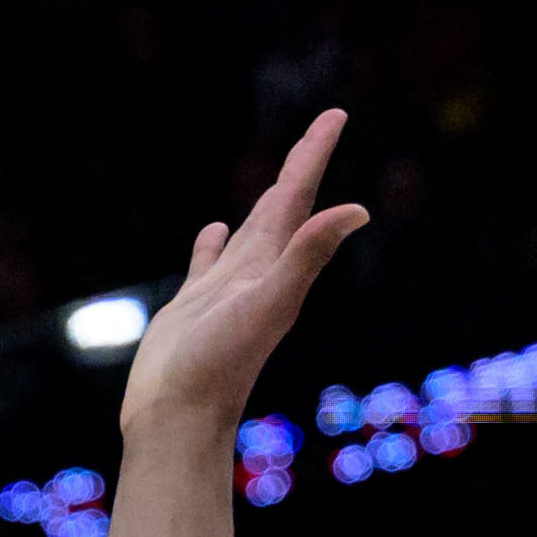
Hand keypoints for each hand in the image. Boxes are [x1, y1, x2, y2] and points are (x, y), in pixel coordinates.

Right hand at [121, 109, 368, 442]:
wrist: (178, 421)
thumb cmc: (218, 367)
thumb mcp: (267, 302)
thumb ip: (308, 255)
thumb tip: (359, 211)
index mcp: (276, 268)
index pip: (299, 199)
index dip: (314, 155)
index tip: (335, 115)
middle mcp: (257, 275)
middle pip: (283, 209)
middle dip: (300, 169)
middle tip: (318, 133)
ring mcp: (225, 292)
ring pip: (249, 235)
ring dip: (263, 207)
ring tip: (274, 184)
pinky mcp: (193, 308)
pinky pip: (207, 264)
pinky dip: (212, 245)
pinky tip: (213, 232)